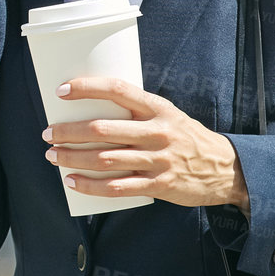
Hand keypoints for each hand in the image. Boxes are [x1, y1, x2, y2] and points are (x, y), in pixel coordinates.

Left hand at [42, 77, 249, 213]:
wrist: (225, 169)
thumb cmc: (186, 137)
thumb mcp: (167, 114)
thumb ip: (136, 112)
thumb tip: (91, 109)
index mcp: (157, 108)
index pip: (116, 89)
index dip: (86, 88)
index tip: (61, 91)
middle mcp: (156, 132)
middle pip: (102, 130)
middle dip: (68, 132)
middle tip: (48, 133)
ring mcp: (157, 160)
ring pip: (104, 159)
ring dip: (72, 158)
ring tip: (53, 156)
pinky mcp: (158, 185)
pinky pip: (116, 187)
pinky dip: (90, 186)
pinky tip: (72, 182)